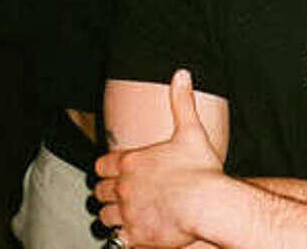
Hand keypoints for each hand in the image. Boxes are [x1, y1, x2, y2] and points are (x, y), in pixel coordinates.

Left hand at [94, 70, 223, 246]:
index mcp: (131, 161)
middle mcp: (123, 186)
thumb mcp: (191, 130)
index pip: (102, 165)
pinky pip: (116, 239)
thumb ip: (182, 101)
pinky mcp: (135, 235)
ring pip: (104, 216)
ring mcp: (127, 212)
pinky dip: (121, 237)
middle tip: (118, 194)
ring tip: (123, 215)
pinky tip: (131, 234)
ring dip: (111, 214)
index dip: (105, 169)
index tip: (112, 172)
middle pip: (99, 191)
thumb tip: (181, 73)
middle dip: (106, 192)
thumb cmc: (201, 169)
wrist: (206, 203)